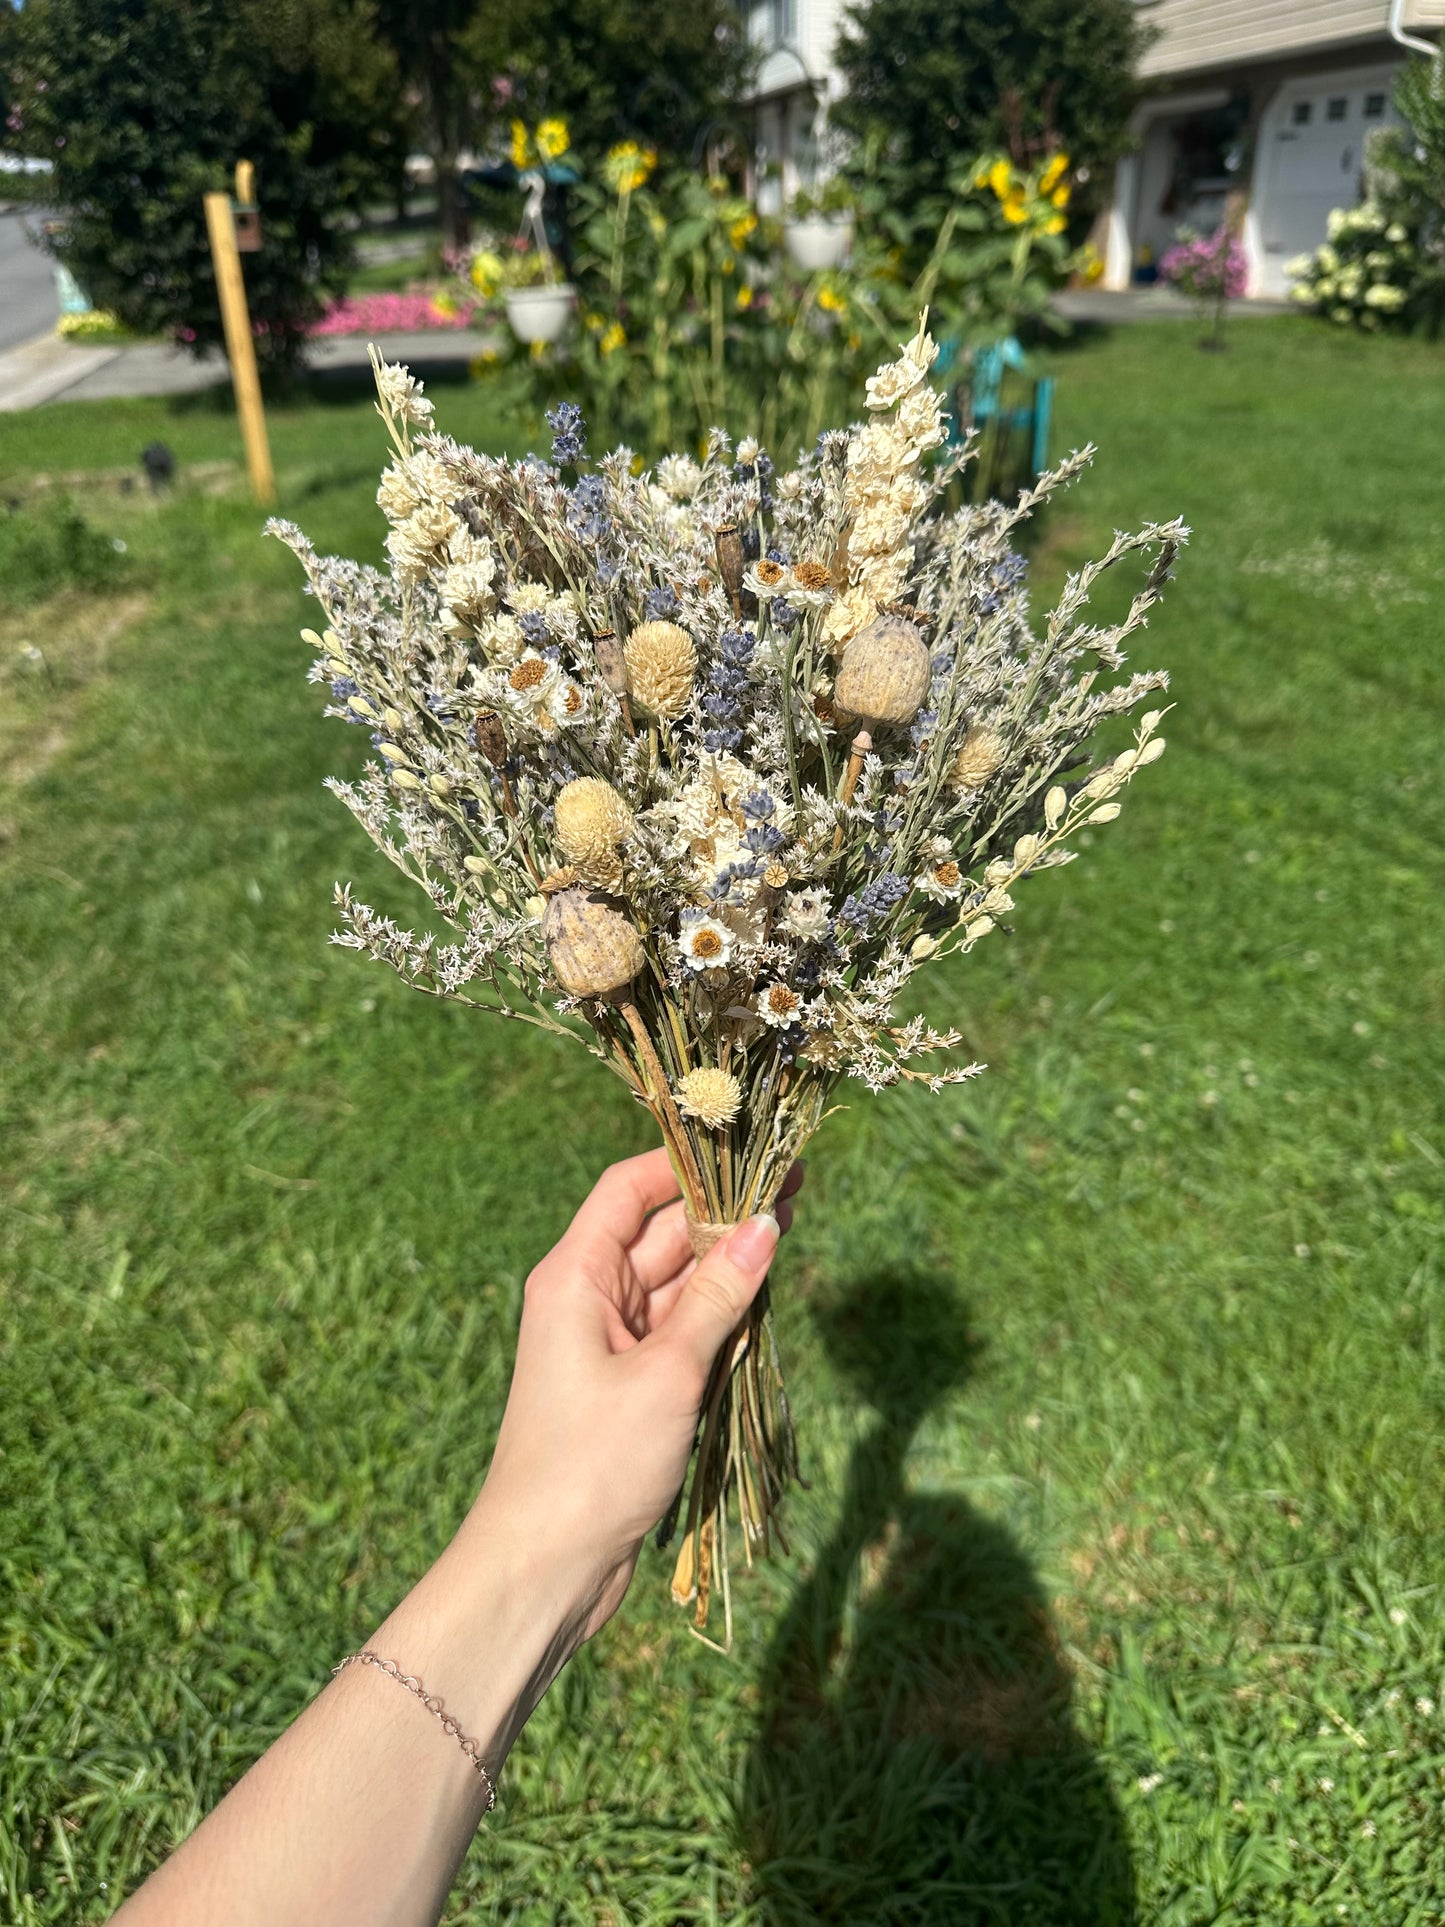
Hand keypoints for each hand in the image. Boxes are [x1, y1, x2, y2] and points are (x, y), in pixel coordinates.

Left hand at [465, 1148, 802, 1646]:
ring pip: (679, 1283)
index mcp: (575, 1276)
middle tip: (795, 1184)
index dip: (685, 1163)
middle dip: (723, 1212)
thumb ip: (719, 1296)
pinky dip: (721, 1316)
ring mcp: (612, 1345)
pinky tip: (766, 1296)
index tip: (745, 1145)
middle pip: (661, 1233)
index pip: (629, 1189)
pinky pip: (683, 1330)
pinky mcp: (633, 1387)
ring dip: (729, 1263)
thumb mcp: (666, 1372)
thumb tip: (766, 1224)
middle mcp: (589, 1299)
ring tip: (794, 1226)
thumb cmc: (591, 1462)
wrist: (545, 1567)